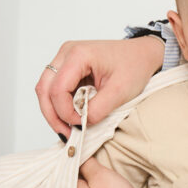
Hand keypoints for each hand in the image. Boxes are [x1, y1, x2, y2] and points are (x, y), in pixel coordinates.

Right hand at [35, 37, 164, 135]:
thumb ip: (98, 110)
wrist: (143, 54)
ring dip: (54, 111)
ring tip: (69, 128)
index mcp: (78, 54)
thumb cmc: (134, 66)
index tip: (80, 125)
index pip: (58, 89)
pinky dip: (60, 105)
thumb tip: (80, 123)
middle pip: (44, 88)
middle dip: (53, 115)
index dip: (65, 112)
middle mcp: (66, 52)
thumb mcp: (120, 92)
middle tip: (66, 134)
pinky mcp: (68, 66)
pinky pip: (55, 88)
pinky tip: (72, 117)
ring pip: (46, 89)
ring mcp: (65, 58)